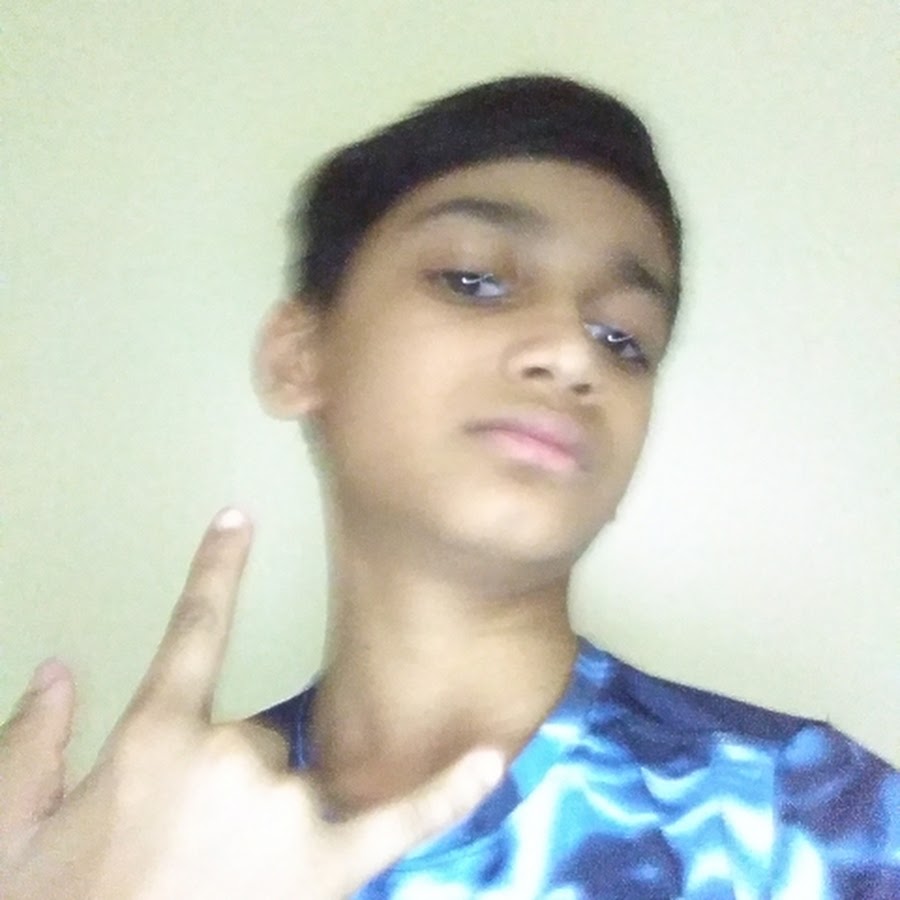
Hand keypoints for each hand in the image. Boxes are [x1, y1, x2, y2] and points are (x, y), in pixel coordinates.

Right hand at [0, 510, 503, 898]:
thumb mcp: (12, 842)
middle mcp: (231, 757)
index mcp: (157, 741)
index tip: (238, 521)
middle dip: (226, 779)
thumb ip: (31, 750)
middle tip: (184, 846)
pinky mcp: (329, 866)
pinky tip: (491, 762)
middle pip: (251, 738)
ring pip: (294, 783)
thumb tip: (57, 670)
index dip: (216, 572)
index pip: (193, 634)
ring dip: (267, 820)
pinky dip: (449, 792)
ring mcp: (286, 808)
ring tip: (219, 879)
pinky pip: (401, 820)